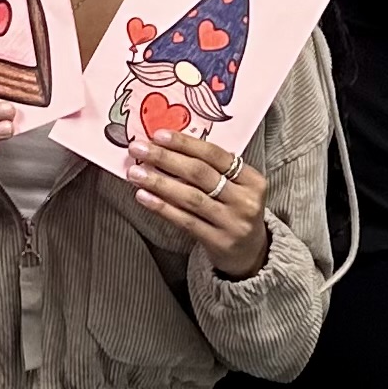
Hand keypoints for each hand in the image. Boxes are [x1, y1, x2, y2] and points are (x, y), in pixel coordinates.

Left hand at [127, 126, 270, 276]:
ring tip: (135, 173)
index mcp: (252, 180)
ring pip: (191, 198)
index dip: (186, 144)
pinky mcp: (218, 242)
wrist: (250, 253)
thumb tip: (166, 145)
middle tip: (138, 149)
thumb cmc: (234, 211)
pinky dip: (162, 207)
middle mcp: (245, 200)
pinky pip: (185, 221)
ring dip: (159, 183)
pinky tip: (143, 196)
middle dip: (166, 158)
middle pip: (201, 174)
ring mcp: (232, 223)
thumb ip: (212, 169)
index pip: (216, 155)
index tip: (159, 135)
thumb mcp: (236, 188)